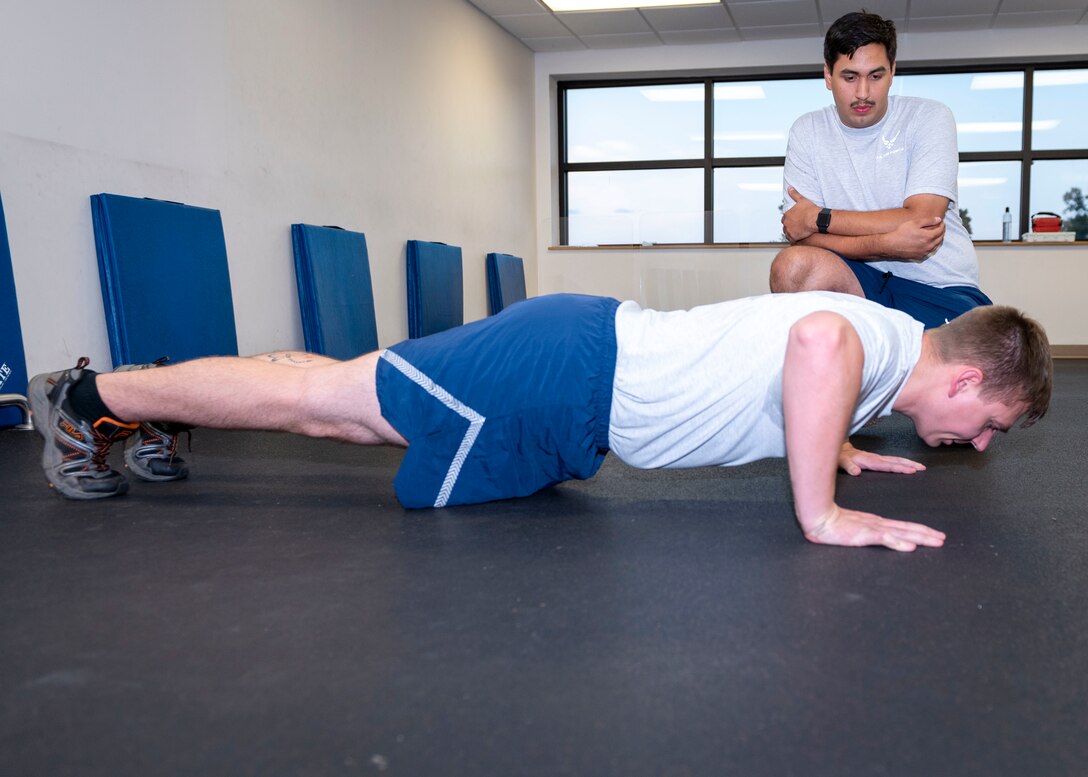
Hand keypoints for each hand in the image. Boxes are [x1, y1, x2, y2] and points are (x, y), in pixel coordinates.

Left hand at [781, 186, 819, 241]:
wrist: (816, 219)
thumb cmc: (810, 209)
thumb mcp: (802, 200)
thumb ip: (794, 194)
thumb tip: (789, 187)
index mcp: (786, 215)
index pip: (785, 218)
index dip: (790, 219)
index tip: (795, 220)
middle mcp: (786, 223)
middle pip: (786, 226)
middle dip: (790, 226)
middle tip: (797, 226)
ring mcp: (789, 230)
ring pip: (787, 233)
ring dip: (791, 232)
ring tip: (798, 232)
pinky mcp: (793, 237)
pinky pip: (791, 239)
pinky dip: (794, 238)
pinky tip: (799, 237)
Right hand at [802, 504, 945, 551]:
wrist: (819, 520)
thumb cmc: (834, 526)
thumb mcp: (857, 530)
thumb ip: (871, 533)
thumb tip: (887, 537)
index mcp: (878, 524)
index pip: (904, 527)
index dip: (921, 531)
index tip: (936, 535)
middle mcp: (879, 525)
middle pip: (908, 529)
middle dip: (927, 535)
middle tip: (944, 539)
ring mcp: (873, 529)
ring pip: (902, 533)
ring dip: (920, 537)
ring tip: (936, 541)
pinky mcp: (864, 534)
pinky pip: (885, 539)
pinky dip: (899, 542)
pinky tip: (909, 547)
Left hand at [838, 441, 925, 475]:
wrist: (837, 449)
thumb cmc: (839, 457)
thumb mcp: (841, 462)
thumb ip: (848, 466)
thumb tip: (856, 472)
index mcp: (867, 461)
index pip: (886, 466)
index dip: (899, 468)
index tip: (911, 470)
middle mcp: (874, 458)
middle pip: (894, 461)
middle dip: (909, 464)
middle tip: (922, 468)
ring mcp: (876, 457)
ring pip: (895, 459)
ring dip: (908, 462)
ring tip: (921, 467)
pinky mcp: (876, 458)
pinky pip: (891, 460)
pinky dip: (902, 462)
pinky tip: (909, 465)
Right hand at [883, 216, 945, 259]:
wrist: (890, 245)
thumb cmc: (901, 232)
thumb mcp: (914, 223)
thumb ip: (928, 221)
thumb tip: (939, 219)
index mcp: (928, 237)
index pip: (941, 230)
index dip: (942, 225)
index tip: (941, 222)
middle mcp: (928, 246)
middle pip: (940, 239)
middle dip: (941, 232)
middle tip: (939, 227)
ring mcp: (924, 253)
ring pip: (936, 246)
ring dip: (938, 240)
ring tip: (935, 235)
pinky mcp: (919, 257)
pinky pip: (929, 252)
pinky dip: (932, 247)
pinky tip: (928, 243)